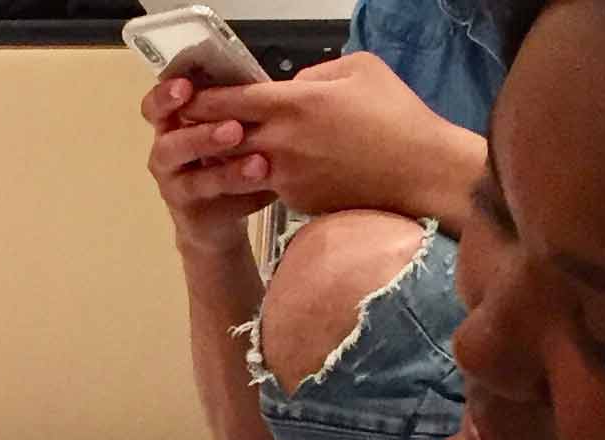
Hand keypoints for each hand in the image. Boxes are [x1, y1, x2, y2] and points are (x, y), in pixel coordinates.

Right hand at [142, 76, 273, 254]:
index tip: (185, 87)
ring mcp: (174, 186)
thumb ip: (240, 103)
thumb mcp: (235, 123)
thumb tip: (281, 79)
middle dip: (201, 136)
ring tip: (259, 164)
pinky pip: (211, 204)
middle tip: (235, 129)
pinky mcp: (189, 213)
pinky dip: (239, 192)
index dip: (165, 96)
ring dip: (225, 171)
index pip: (156, 106)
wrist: (222, 214)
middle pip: (169, 144)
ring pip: (191, 179)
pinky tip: (264, 183)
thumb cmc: (229, 154)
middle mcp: (167, 153)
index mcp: (173, 123)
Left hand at [181, 54, 486, 226]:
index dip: (201, 99)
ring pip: (240, 166)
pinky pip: (270, 185)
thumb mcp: (359, 70)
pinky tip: (273, 170)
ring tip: (223, 149)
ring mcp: (285, 177)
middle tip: (188, 126)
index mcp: (293, 104)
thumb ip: (315, 74)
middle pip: (222, 137)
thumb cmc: (397, 116)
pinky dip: (265, 177)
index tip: (183, 97)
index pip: (229, 100)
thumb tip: (292, 86)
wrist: (421, 174)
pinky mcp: (295, 203)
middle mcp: (280, 143)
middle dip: (204, 132)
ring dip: (229, 158)